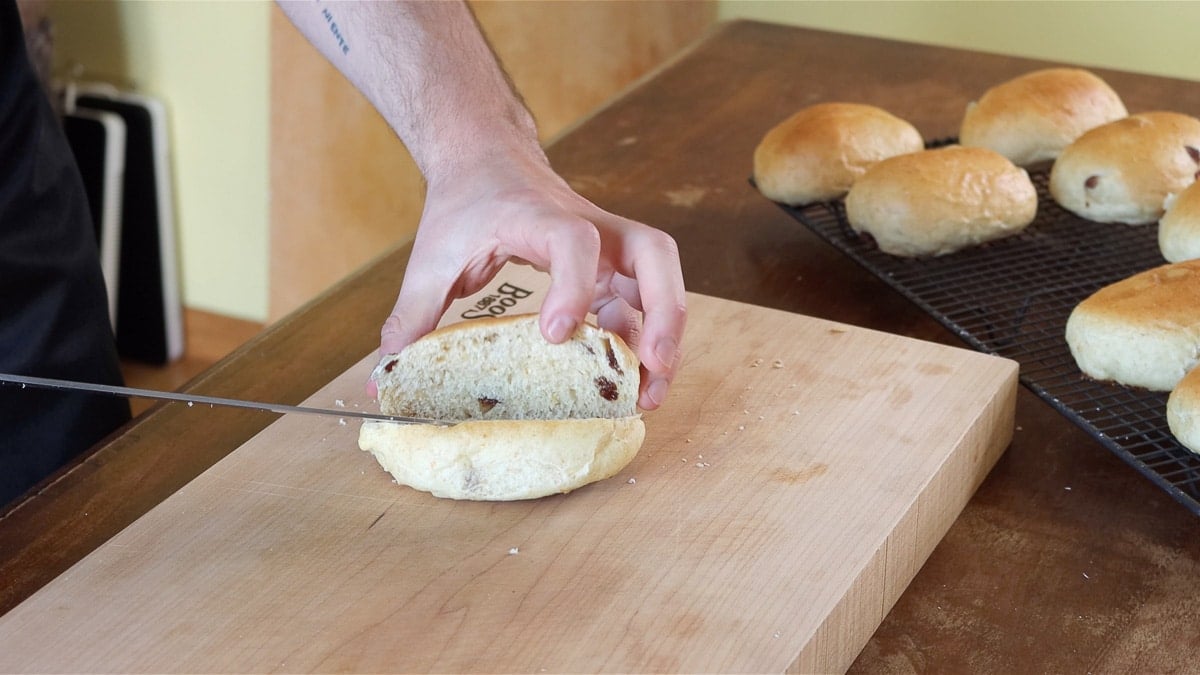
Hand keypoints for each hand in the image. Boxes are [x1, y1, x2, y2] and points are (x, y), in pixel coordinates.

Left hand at [375, 153, 685, 410]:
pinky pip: (641, 302)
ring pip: (660, 280)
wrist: (485, 158)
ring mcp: (606, 246)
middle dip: (663, 312)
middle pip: (654, 254)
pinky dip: (642, 340)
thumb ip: (412, 312)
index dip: (573, 286)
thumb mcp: (432, 255)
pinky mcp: (609, 267)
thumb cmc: (465, 202)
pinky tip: (629, 381)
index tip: (555, 335)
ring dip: (664, 335)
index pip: (574, 241)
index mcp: (539, 216)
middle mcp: (590, 226)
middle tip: (653, 366)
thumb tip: (383, 372)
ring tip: (649, 392)